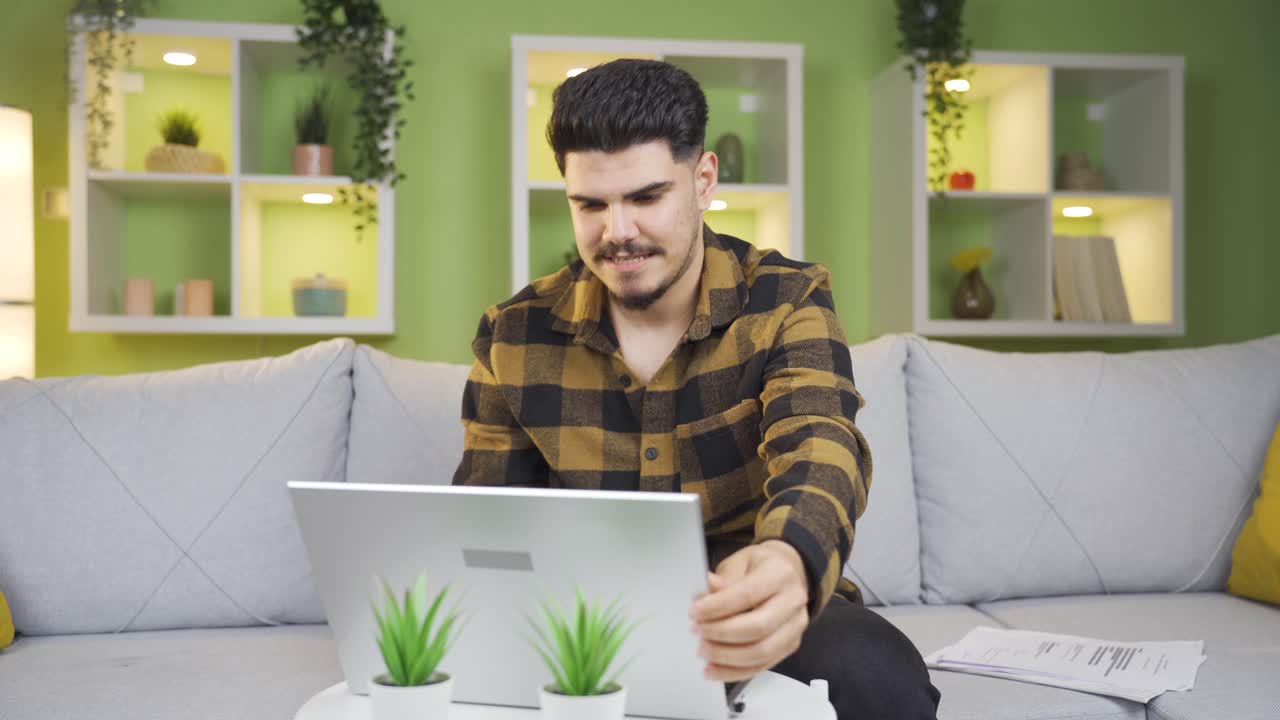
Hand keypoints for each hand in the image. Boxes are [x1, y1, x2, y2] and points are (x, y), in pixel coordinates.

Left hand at [689, 540, 809, 680]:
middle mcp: (793, 601)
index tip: (695, 612)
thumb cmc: (759, 567)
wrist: (785, 573)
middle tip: (697, 631)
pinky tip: (714, 669)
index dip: (718, 607)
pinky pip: (761, 666)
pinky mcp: (790, 646)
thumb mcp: (739, 563)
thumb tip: (702, 596)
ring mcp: (795, 626)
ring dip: (726, 657)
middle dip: (721, 633)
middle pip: (757, 627)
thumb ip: (722, 581)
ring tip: (703, 650)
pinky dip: (734, 671)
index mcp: (780, 574)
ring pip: (761, 652)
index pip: (748, 594)